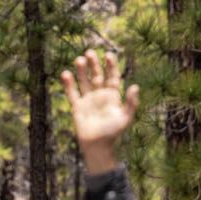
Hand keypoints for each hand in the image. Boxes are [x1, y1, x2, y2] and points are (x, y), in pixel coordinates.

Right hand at [59, 49, 140, 175]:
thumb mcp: (125, 118)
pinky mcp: (77, 107)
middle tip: (90, 52)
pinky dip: (69, 84)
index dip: (111, 66)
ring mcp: (88, 100)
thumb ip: (131, 103)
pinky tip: (65, 74)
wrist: (98, 147)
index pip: (112, 77)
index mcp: (113, 96)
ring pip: (84, 81)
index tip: (109, 54)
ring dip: (81, 71)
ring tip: (79, 59)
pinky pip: (72, 93)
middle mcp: (100, 95)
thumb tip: (135, 86)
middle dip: (94, 64)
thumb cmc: (113, 134)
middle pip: (97, 75)